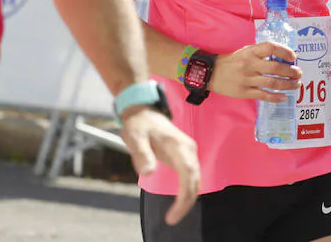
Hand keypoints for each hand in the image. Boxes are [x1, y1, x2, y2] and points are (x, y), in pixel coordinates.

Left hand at [119, 107, 198, 224]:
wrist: (143, 112)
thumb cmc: (139, 124)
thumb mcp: (135, 137)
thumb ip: (141, 154)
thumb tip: (148, 172)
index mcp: (178, 145)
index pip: (188, 174)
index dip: (184, 195)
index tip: (174, 212)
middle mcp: (188, 149)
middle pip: (195, 180)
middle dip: (187, 202)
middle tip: (172, 219)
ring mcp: (189, 152)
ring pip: (195, 179)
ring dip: (188, 198)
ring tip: (174, 214)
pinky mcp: (185, 156)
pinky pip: (191, 176)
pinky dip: (188, 191)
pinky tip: (180, 202)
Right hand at [208, 42, 301, 101]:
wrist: (211, 73)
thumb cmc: (231, 61)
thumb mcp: (245, 51)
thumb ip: (261, 53)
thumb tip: (283, 58)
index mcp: (250, 52)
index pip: (271, 48)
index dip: (285, 51)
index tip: (294, 57)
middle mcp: (250, 64)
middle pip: (276, 68)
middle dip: (291, 71)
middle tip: (299, 73)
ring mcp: (247, 79)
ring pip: (273, 83)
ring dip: (288, 84)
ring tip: (296, 84)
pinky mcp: (244, 92)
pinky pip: (264, 95)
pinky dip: (276, 97)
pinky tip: (284, 97)